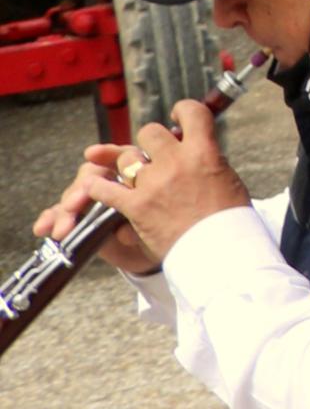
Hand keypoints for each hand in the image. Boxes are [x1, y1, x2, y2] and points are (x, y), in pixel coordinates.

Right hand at [35, 142, 159, 276]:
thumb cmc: (167, 230)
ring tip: (63, 230)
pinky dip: (50, 219)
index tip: (92, 154)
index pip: (120, 156)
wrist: (159, 254)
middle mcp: (112, 182)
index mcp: (137, 173)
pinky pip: (59, 214)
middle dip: (81, 189)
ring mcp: (93, 200)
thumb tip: (124, 231)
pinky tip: (42, 228)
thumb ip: (144, 217)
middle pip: (92, 174)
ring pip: (74, 195)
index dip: (106, 154)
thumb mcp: (162, 222)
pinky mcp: (78, 218)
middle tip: (73, 206)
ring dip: (64, 211)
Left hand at [73, 102, 246, 263]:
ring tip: (131, 174)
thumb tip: (196, 150)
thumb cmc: (229, 220)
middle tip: (152, 151)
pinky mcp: (135, 206)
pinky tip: (95, 184)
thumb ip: (207, 160)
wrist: (220, 252)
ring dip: (128, 165)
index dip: (183, 109)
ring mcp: (153, 184)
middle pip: (149, 133)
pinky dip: (97, 186)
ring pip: (126, 159)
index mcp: (204, 153)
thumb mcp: (228, 179)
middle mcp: (176, 163)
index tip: (179, 114)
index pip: (192, 113)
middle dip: (149, 140)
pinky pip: (105, 189)